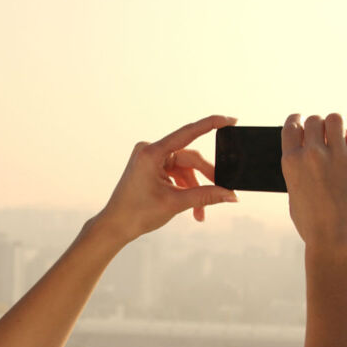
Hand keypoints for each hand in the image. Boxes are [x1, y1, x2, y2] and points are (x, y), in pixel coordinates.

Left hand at [95, 115, 240, 243]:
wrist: (115, 226)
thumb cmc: (137, 214)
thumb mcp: (175, 203)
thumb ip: (206, 196)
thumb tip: (231, 195)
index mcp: (151, 152)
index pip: (188, 133)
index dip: (211, 124)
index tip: (231, 120)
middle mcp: (150, 150)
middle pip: (189, 159)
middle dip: (206, 179)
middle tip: (223, 193)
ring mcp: (150, 159)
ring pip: (184, 169)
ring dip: (195, 190)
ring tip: (200, 213)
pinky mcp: (151, 168)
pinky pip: (176, 174)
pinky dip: (185, 190)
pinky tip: (191, 208)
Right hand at [281, 113, 346, 250]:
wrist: (336, 240)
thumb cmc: (312, 223)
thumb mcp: (294, 193)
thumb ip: (298, 169)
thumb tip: (306, 151)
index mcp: (291, 162)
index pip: (291, 125)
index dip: (297, 119)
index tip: (301, 119)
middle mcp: (313, 155)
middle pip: (314, 120)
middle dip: (317, 125)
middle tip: (322, 134)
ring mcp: (338, 157)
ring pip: (336, 120)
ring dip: (335, 126)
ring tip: (337, 137)